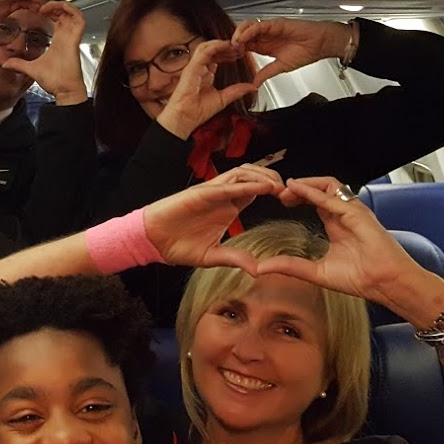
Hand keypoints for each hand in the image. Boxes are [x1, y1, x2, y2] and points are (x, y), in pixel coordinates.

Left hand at [2, 0, 87, 103]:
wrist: (64, 90)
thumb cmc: (54, 81)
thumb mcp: (31, 68)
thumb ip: (18, 64)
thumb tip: (5, 64)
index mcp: (59, 40)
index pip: (57, 19)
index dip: (49, 10)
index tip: (37, 9)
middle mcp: (66, 36)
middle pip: (65, 12)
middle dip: (53, 5)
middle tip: (40, 6)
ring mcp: (72, 36)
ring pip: (72, 12)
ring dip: (60, 5)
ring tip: (46, 7)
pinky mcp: (76, 39)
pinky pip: (79, 19)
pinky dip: (70, 10)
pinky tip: (56, 10)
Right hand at [141, 165, 283, 271]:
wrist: (152, 241)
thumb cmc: (178, 245)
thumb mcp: (212, 256)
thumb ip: (235, 258)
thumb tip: (258, 270)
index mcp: (228, 207)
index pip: (256, 190)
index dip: (274, 190)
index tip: (291, 200)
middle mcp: (222, 195)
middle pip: (253, 176)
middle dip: (274, 178)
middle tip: (291, 191)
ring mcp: (212, 192)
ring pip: (242, 174)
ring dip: (263, 177)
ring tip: (279, 187)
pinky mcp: (201, 194)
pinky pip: (226, 186)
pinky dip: (246, 185)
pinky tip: (262, 189)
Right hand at [154, 40, 257, 139]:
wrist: (185, 118)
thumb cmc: (197, 111)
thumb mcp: (224, 99)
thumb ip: (237, 91)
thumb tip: (252, 87)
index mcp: (204, 75)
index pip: (216, 58)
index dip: (228, 54)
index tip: (240, 54)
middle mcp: (199, 69)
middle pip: (212, 51)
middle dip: (227, 47)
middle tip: (240, 47)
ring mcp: (194, 67)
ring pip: (207, 47)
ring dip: (221, 44)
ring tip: (234, 45)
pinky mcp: (192, 67)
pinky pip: (204, 51)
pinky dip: (215, 46)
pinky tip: (226, 45)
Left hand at [231, 18, 350, 85]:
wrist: (321, 44)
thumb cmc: (306, 52)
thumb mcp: (281, 67)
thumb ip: (266, 74)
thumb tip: (255, 84)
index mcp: (265, 45)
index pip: (245, 46)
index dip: (236, 51)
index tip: (229, 59)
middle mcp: (265, 36)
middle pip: (243, 34)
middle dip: (234, 42)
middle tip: (229, 51)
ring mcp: (269, 28)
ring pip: (248, 27)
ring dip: (239, 34)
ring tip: (234, 44)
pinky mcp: (276, 23)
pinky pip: (259, 26)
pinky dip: (249, 31)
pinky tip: (243, 38)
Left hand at [256, 176, 443, 323]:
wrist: (386, 284)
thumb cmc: (362, 279)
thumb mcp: (316, 272)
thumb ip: (290, 266)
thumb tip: (261, 267)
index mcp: (337, 225)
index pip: (315, 200)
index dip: (297, 197)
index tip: (280, 201)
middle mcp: (345, 214)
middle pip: (320, 188)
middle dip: (298, 187)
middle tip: (278, 193)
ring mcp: (353, 212)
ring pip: (328, 185)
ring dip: (305, 184)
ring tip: (286, 189)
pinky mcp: (358, 214)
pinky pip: (333, 198)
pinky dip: (313, 192)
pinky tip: (297, 190)